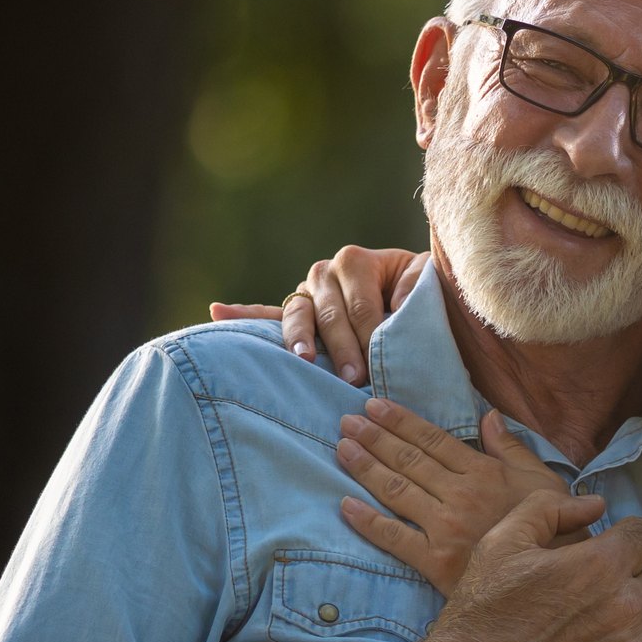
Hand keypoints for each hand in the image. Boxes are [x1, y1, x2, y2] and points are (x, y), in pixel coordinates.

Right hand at [208, 245, 426, 384]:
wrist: (413, 292)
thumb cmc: (420, 291)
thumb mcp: (426, 282)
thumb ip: (415, 289)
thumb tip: (399, 304)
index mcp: (356, 262)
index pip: (361, 307)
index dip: (372, 338)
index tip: (380, 367)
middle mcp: (325, 272)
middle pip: (330, 315)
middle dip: (344, 349)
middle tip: (355, 379)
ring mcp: (307, 291)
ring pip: (298, 315)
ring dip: (298, 338)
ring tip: (304, 359)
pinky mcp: (296, 309)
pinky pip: (266, 313)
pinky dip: (241, 313)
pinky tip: (216, 311)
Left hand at [338, 399, 570, 593]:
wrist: (553, 583)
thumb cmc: (554, 530)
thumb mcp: (542, 481)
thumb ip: (512, 448)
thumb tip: (489, 417)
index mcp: (484, 473)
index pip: (433, 440)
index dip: (401, 421)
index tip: (374, 406)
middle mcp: (461, 495)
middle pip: (409, 460)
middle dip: (374, 438)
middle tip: (346, 422)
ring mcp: (445, 528)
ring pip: (396, 491)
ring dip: (366, 468)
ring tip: (343, 449)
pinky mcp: (435, 562)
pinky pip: (394, 537)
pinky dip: (368, 521)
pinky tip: (345, 505)